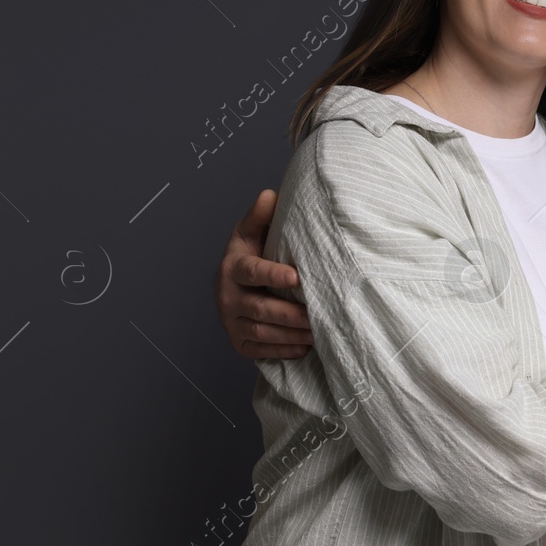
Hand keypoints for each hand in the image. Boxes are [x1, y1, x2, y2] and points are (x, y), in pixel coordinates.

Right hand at [213, 189, 313, 358]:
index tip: (296, 277)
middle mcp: (227, 296)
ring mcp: (231, 321)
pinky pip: (259, 350)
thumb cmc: (250, 252)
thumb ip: (260, 215)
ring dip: (291, 334)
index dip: (272, 275)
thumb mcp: (251, 230)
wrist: (232, 281)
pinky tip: (304, 346)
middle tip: (317, 314)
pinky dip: (283, 350)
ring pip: (261, 332)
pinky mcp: (238, 340)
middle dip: (290, 314)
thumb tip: (270, 195)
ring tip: (318, 332)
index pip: (251, 272)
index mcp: (232, 267)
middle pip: (259, 308)